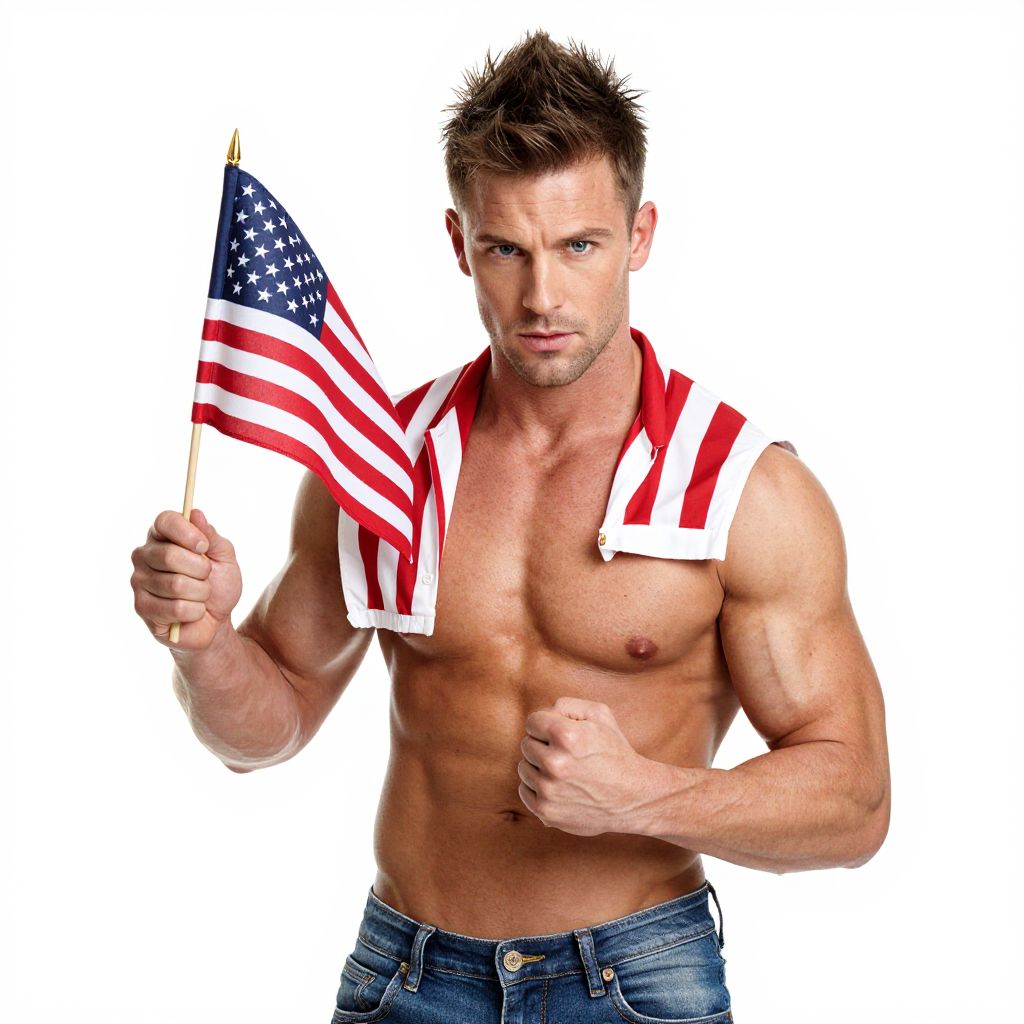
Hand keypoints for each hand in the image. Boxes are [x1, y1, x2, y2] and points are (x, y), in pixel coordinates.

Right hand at [130, 508, 242, 650]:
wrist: (216, 621)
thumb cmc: (218, 585)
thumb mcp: (224, 557)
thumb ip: (211, 535)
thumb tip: (195, 514)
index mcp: (163, 536)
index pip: (164, 520)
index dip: (186, 532)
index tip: (204, 546)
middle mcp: (144, 555)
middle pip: (170, 555)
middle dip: (201, 570)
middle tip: (207, 576)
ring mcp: (139, 581)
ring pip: (175, 584)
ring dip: (200, 593)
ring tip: (200, 595)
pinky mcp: (141, 607)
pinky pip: (174, 608)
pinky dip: (194, 611)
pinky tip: (192, 611)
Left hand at [517, 696, 654, 836]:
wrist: (632, 797)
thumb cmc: (614, 751)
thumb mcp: (599, 714)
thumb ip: (565, 705)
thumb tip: (540, 716)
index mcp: (567, 736)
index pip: (532, 722)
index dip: (547, 725)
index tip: (560, 734)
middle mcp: (555, 764)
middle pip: (526, 744)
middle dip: (543, 745)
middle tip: (567, 753)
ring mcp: (549, 790)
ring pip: (523, 767)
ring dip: (539, 766)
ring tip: (565, 770)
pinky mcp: (546, 811)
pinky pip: (524, 790)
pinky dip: (536, 787)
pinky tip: (558, 786)